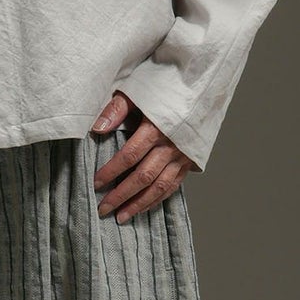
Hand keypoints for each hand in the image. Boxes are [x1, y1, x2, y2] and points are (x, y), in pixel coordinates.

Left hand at [89, 90, 197, 223]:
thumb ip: (117, 109)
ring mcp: (183, 154)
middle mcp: (172, 145)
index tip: (96, 184)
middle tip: (103, 208)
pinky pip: (174, 184)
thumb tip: (97, 129)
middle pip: (144, 176)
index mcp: (157, 127)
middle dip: (122, 195)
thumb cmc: (165, 84)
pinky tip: (144, 207)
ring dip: (140, 203)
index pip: (130, 156)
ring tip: (122, 217)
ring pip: (161, 186)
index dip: (112, 171)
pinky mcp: (190, 159)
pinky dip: (158, 198)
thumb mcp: (138, 90)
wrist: (203, 82)